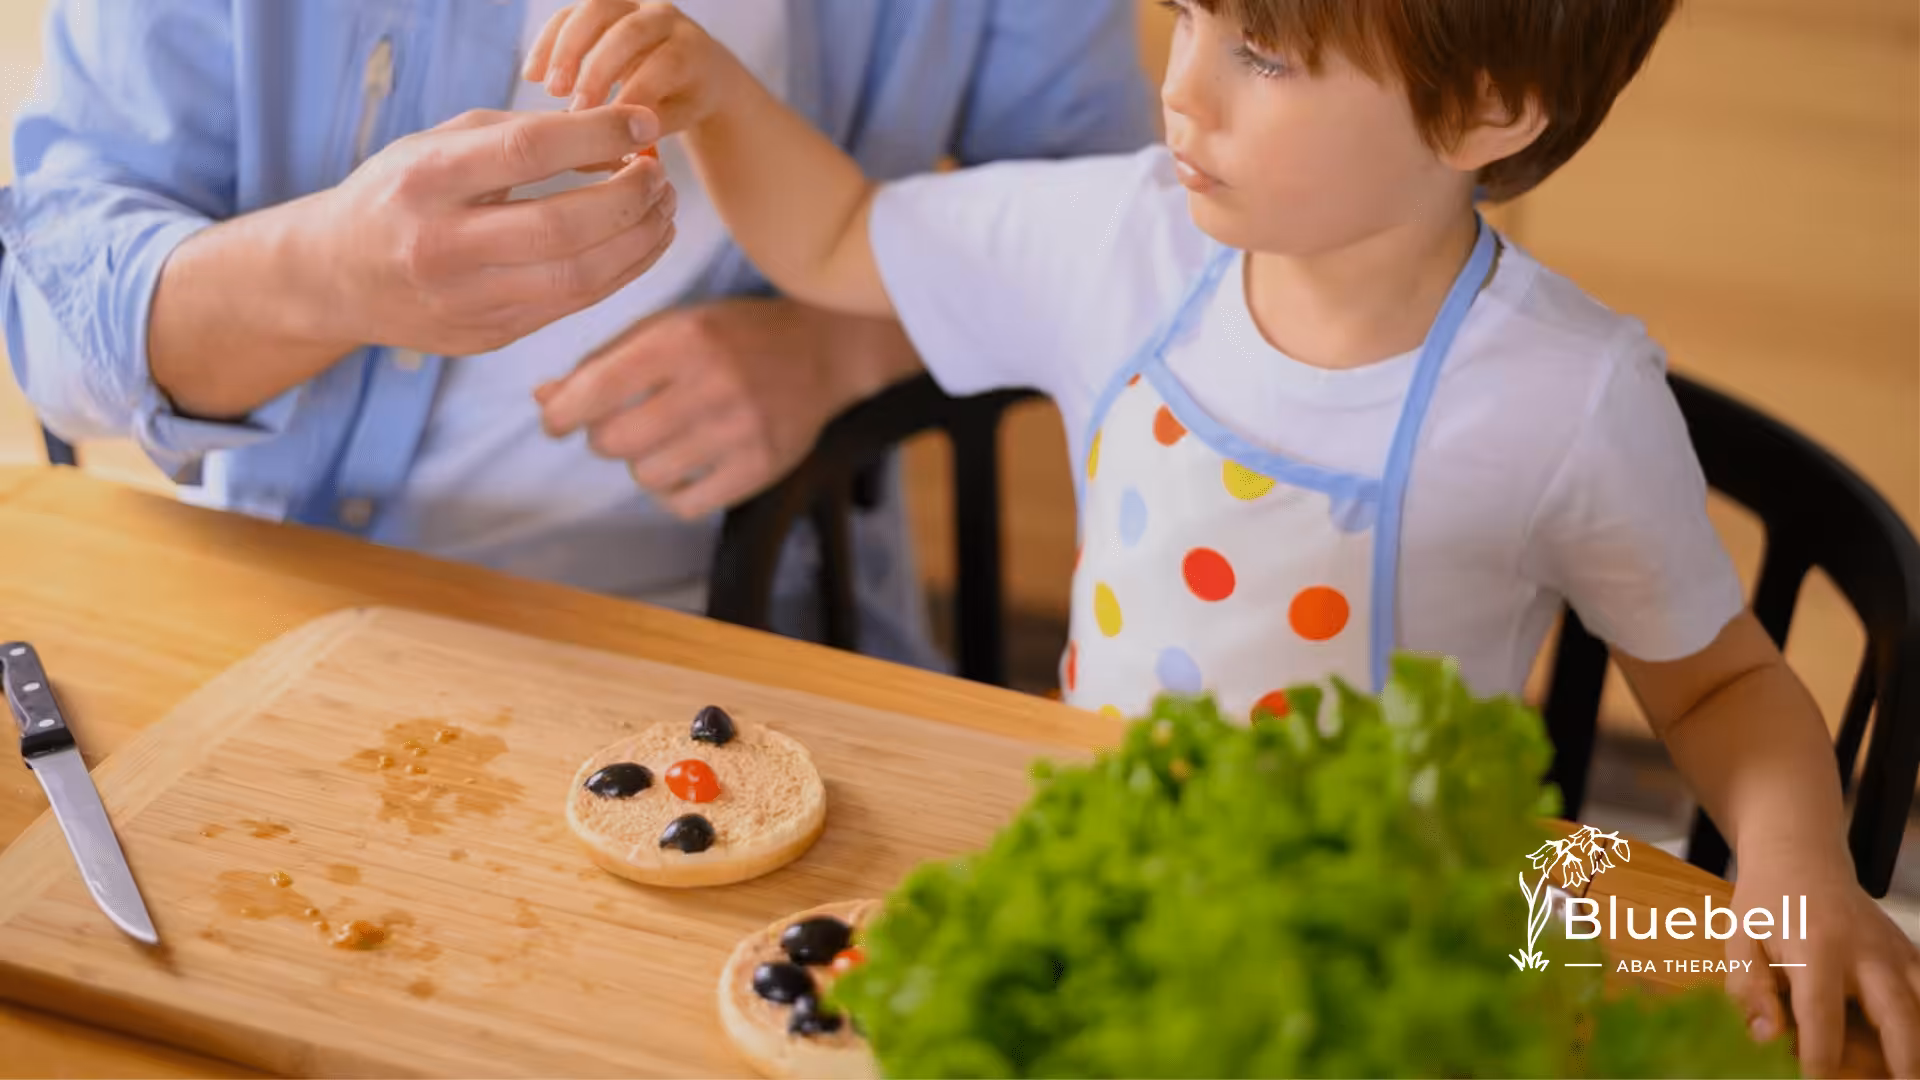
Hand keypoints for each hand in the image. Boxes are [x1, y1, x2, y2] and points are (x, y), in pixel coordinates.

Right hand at [305, 106, 677, 357]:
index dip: (597, 135)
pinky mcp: (487, 336)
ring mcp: (464, 300)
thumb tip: (617, 142)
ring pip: (578, 278)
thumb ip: (520, 135)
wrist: (335, 276)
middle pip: (562, 228)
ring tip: (663, 210)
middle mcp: (441, 246)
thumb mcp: (438, 145)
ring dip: (638, 242)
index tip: (643, 124)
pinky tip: (642, 243)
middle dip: (629, 199)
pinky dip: (621, 272)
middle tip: (660, 176)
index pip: (527, 152)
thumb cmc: (400, 194)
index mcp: (425, 181)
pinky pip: (572, 305)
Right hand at [523, 0, 747, 131]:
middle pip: (629, 32)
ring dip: (566, 50)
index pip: (665, 65)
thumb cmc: (684, 100)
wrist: (692, 69)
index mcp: (690, 48)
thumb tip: (615, 142)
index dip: (635, 95)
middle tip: (576, 111)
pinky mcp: (602, 7)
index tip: (608, 131)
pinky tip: (532, 76)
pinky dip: (548, 42)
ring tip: (550, 91)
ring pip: (595, 10)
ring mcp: (632, 5)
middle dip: (597, 71)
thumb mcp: (678, 117)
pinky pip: (570, 14)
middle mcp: (664, 17)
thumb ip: (651, 125)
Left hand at [534, 296, 919, 519]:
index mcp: (682, 339)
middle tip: (620, 426)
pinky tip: (684, 469)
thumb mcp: (669, 327)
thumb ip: (605, 360)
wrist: (824, 349)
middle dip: (604, 438)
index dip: (561, 414)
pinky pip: (686, 504)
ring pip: (646, 475)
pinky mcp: (762, 466)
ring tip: (662, 441)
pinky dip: (673, 493)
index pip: (596, 389)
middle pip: (614, 441)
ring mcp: (740, 430)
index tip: (558, 422)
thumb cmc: (731, 335)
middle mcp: (711, 383)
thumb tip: (544, 399)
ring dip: (641, 463)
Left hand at [1725, 854, 1919, 1076]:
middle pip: (1898, 1012)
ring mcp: (1894, 950)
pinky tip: (1915, 1040)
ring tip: (1912, 1073)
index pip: (1822, 1017)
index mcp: (1814, 949)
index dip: (1821, 1060)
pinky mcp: (1909, 950)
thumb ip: (1749, 989)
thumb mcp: (1740, 939)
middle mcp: (1864, 950)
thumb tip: (1765, 1038)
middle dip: (1906, 1059)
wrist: (1801, 856)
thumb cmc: (1765, 904)